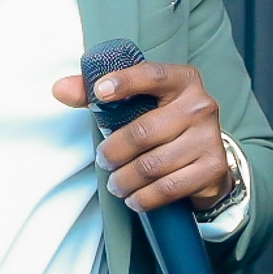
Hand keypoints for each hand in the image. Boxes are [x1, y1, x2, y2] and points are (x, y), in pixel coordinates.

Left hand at [52, 61, 228, 212]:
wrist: (207, 156)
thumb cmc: (161, 121)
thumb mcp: (134, 102)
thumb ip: (93, 94)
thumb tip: (59, 89)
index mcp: (181, 80)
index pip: (151, 75)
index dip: (124, 82)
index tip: (100, 92)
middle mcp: (200, 105)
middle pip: (142, 132)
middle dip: (113, 152)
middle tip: (103, 161)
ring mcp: (209, 138)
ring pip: (152, 165)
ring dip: (125, 180)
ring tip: (116, 184)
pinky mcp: (213, 168)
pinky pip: (168, 187)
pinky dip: (144, 197)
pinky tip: (134, 199)